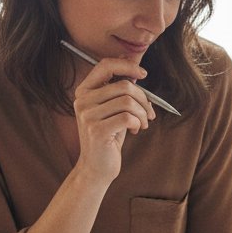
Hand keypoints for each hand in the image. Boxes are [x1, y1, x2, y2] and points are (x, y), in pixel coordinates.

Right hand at [71, 56, 155, 180]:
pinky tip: (135, 130)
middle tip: (148, 112)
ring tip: (142, 123)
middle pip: (124, 86)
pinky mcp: (97, 130)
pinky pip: (128, 118)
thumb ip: (119, 90)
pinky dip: (138, 123)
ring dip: (142, 113)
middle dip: (143, 98)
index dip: (127, 65)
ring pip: (128, 102)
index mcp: (84, 91)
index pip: (106, 65)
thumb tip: (134, 69)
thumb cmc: (108, 137)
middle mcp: (82, 101)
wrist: (97, 167)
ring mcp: (88, 116)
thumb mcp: (113, 109)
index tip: (143, 73)